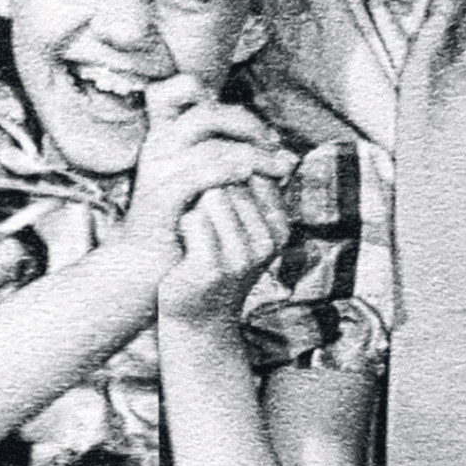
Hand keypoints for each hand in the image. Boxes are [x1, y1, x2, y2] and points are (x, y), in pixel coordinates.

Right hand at [115, 75, 295, 266]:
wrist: (144, 264)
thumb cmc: (180, 220)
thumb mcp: (201, 180)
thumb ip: (227, 156)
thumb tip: (281, 148)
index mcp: (162, 135)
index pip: (171, 90)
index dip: (208, 92)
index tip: (249, 124)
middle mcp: (157, 146)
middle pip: (204, 112)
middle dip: (248, 124)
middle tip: (274, 144)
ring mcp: (157, 170)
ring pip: (212, 145)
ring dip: (253, 153)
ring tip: (277, 168)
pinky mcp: (161, 196)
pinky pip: (202, 172)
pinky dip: (232, 170)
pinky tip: (253, 176)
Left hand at [159, 181, 289, 330]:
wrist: (198, 315)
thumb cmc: (218, 260)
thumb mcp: (245, 226)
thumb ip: (256, 189)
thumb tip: (282, 149)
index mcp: (281, 229)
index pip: (254, 171)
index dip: (226, 177)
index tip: (219, 205)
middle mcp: (268, 243)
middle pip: (232, 181)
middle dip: (210, 192)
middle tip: (207, 228)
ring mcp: (242, 256)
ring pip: (213, 194)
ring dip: (197, 208)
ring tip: (199, 237)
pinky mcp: (213, 266)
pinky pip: (193, 219)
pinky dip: (183, 225)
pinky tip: (186, 247)